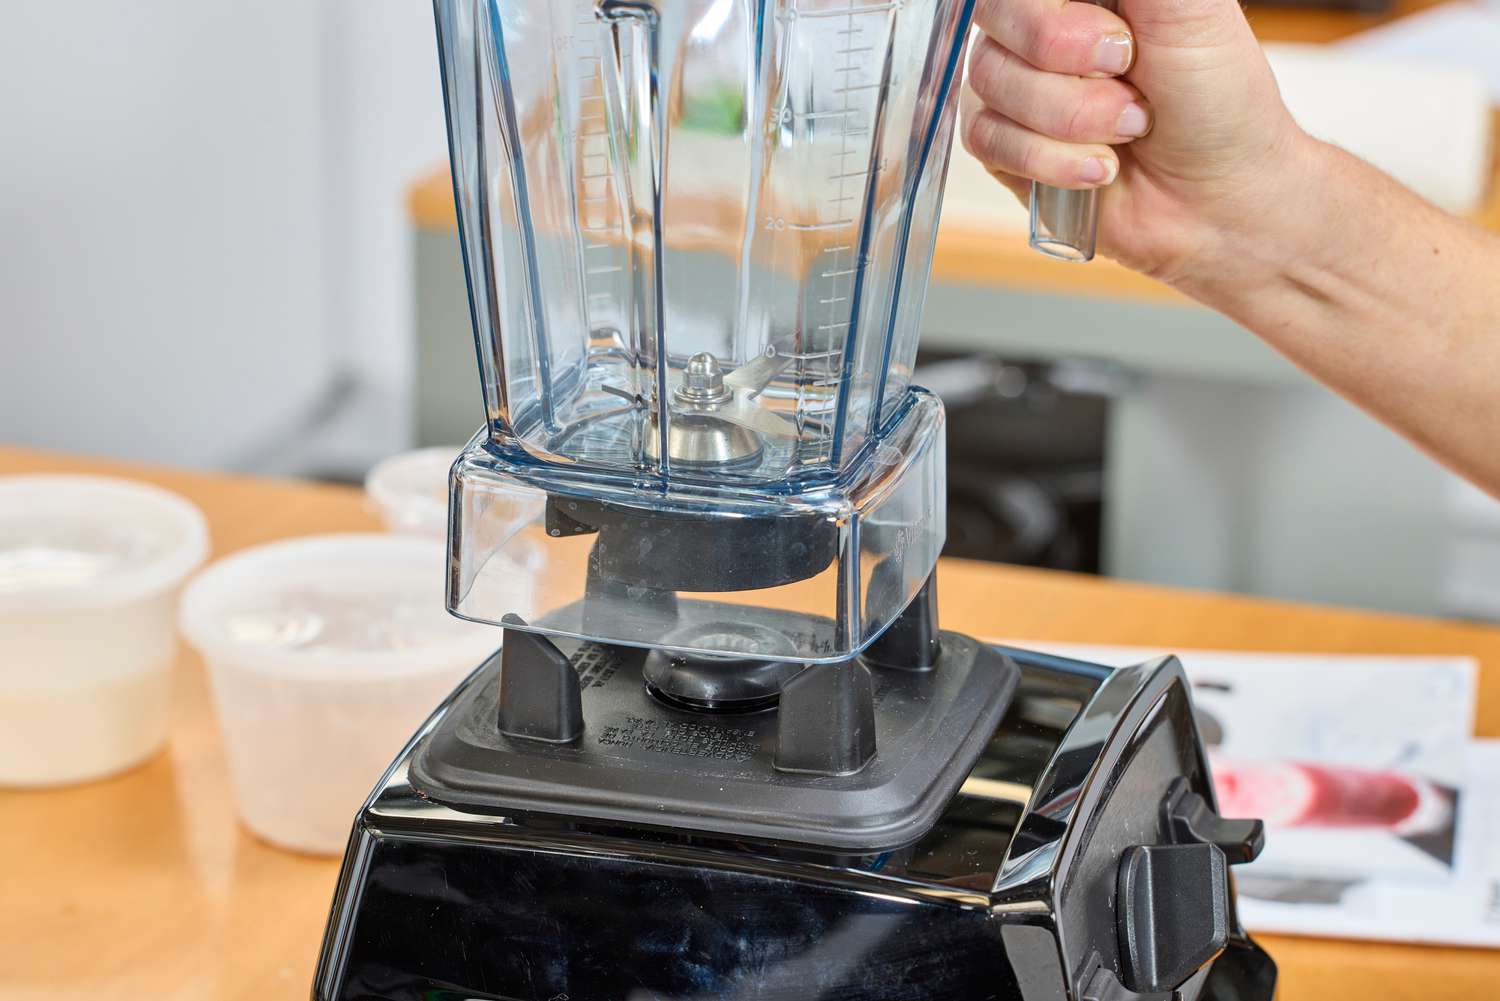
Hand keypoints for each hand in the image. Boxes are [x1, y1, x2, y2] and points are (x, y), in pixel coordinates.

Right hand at [960, 0, 1310, 283]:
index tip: (1122, 42)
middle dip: (1070, 67)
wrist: (1219, 199)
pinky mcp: (1002, 146)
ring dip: (1072, 120)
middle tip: (1131, 83)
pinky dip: (1052, 161)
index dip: (1057, 18)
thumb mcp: (1193, 8)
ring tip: (1128, 131)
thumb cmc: (1218, 101)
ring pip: (988, 85)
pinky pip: (987, 141)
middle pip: (995, 19)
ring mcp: (1015, 86)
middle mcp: (1039, 28)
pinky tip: (1100, 167)